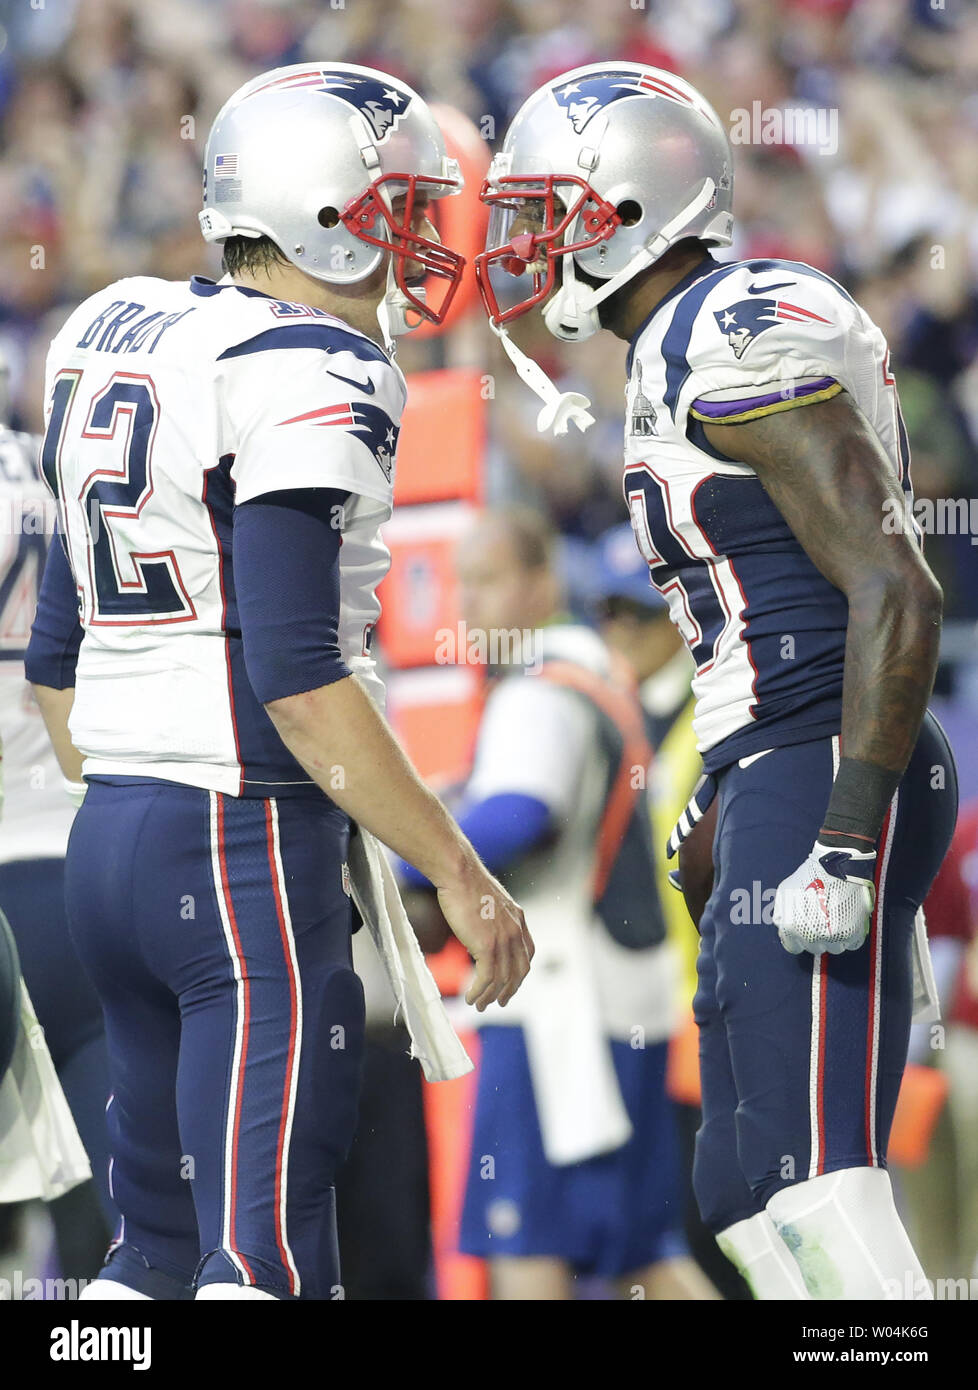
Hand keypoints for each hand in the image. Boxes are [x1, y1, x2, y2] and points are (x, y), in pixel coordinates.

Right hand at [435, 857, 532, 1009]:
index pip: (527, 953)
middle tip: (499, 1002)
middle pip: (519, 971)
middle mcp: (515, 931)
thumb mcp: (488, 901)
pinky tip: (470, 998)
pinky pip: (487, 978)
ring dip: (490, 996)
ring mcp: (503, 940)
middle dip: (510, 990)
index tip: (510, 982)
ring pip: (502, 979)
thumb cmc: (466, 882)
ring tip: (479, 1005)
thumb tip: (479, 931)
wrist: (459, 873)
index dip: (519, 972)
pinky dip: (479, 992)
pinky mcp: (487, 946)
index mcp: (518, 919)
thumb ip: (491, 918)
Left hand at [772, 841, 875, 955]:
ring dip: (835, 938)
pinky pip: (851, 944)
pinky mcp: (851, 933)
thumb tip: (783, 928)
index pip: (793, 947)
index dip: (798, 939)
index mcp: (791, 927)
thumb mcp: (785, 892)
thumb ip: (781, 914)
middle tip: (822, 920)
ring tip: (836, 919)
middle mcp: (811, 936)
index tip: (805, 931)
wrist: (835, 866)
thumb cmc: (809, 877)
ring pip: (834, 948)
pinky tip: (848, 921)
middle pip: (814, 948)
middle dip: (816, 936)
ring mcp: (832, 937)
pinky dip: (851, 936)